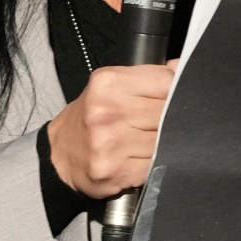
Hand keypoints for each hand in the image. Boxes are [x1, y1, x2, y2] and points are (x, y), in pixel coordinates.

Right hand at [48, 64, 169, 198]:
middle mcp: (106, 112)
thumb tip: (181, 68)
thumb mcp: (112, 86)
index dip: (175, 92)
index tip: (170, 99)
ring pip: (163, 142)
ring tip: (144, 141)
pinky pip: (153, 166)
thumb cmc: (91, 117)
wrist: (60, 154)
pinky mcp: (113, 171)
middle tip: (154, 124)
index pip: (166, 83)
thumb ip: (148, 77)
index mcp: (108, 83)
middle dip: (169, 120)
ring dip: (161, 144)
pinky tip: (137, 158)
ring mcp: (109, 144)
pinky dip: (152, 164)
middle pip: (166, 114)